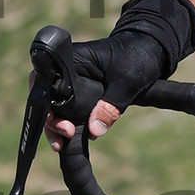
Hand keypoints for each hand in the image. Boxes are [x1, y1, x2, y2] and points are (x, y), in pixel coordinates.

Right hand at [46, 25, 168, 148]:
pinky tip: (70, 138)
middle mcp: (67, 68)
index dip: (44, 103)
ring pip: (54, 104)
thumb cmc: (137, 57)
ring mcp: (72, 79)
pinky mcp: (80, 89)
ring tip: (60, 144)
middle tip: (65, 133)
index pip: (45, 80)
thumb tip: (93, 130)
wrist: (150, 50)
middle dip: (50, 119)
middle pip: (46, 95)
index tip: (56, 122)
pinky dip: (67, 122)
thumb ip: (111, 105)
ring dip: (56, 124)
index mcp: (72, 58)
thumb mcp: (127, 82)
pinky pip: (67, 106)